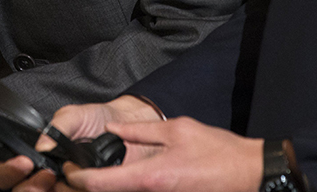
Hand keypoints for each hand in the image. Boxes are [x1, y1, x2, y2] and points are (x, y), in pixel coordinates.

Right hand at [0, 95, 161, 191]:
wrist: (131, 131)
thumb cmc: (100, 121)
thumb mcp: (74, 115)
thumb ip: (56, 127)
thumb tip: (40, 145)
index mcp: (40, 155)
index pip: (14, 170)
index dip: (11, 169)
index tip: (24, 162)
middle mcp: (49, 176)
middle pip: (24, 190)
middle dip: (29, 186)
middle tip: (45, 175)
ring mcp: (68, 188)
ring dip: (51, 191)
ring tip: (66, 178)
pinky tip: (80, 184)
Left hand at [61, 118, 262, 191]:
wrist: (250, 175)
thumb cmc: (218, 152)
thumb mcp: (177, 130)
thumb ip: (141, 131)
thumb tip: (113, 130)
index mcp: (151, 177)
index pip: (102, 183)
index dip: (78, 178)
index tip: (66, 170)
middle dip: (90, 185)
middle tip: (75, 171)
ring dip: (108, 186)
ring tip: (94, 173)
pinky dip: (125, 187)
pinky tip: (120, 177)